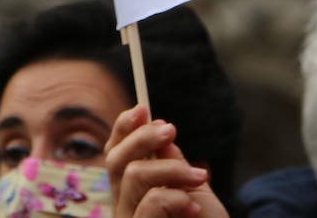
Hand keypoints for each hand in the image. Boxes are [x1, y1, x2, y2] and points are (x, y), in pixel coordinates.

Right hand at [106, 106, 228, 217]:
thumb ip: (174, 163)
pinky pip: (149, 204)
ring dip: (172, 169)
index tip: (142, 108)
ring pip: (133, 176)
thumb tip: (161, 130)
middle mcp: (124, 207)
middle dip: (142, 138)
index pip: (116, 155)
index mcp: (134, 192)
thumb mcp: (193, 188)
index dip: (124, 130)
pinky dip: (175, 198)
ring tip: (200, 178)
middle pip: (116, 161)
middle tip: (171, 130)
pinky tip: (193, 209)